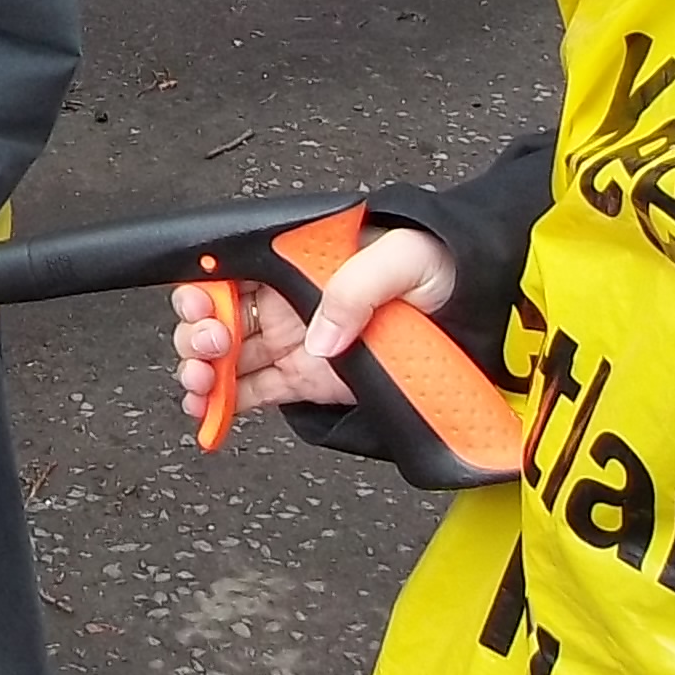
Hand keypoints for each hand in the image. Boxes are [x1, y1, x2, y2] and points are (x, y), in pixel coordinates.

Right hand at [171, 226, 453, 427]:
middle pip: (218, 317)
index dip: (203, 286)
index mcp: (296, 262)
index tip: (199, 304)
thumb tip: (319, 339)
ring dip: (203, 374)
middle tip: (212, 346)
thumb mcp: (401, 259)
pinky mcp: (306, 380)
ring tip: (199, 386)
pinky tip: (207, 415)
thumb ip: (355, 290)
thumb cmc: (438, 263)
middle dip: (198, 333)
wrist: (476, 304)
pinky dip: (224, 406)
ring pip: (227, 359)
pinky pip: (253, 393)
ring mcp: (293, 343)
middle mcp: (286, 301)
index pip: (230, 270)